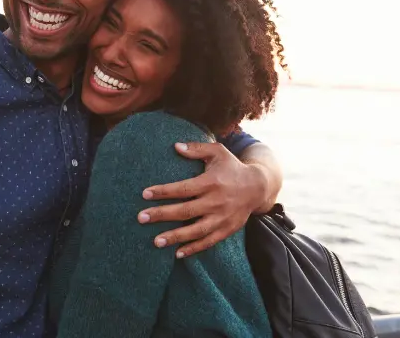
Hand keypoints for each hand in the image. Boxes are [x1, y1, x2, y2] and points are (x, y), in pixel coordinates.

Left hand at [138, 141, 268, 257]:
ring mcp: (222, 218)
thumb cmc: (232, 167)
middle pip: (185, 211)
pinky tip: (177, 253)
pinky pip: (208, 242)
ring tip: (156, 241)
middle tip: (141, 218)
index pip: (183, 189)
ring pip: (196, 230)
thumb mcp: (218, 152)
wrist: (258, 186)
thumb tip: (175, 146)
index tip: (144, 194)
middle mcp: (216, 201)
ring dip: (175, 237)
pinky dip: (193, 248)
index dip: (163, 191)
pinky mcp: (227, 229)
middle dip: (162, 214)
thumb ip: (197, 148)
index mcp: (211, 182)